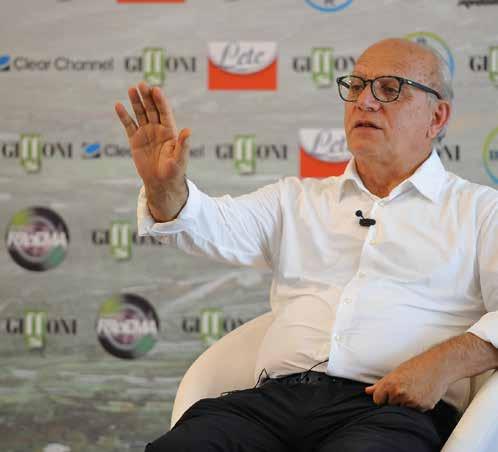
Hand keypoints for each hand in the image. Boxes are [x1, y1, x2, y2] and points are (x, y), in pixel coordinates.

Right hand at [115, 81, 189, 220]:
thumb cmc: (174, 171)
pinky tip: (118, 105)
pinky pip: (128, 125)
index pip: (165, 112)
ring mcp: (146, 133)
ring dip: (136, 102)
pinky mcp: (135, 140)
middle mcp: (158, 129)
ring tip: (131, 89)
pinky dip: (124, 116)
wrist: (161, 183)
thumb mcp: (180, 158)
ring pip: (140, 114)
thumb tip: (188, 131)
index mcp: (170, 131)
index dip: (160, 101)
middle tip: (142, 84)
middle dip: (147, 97)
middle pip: (152, 109)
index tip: (156, 90)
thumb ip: (183, 144)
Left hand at [364, 354, 449, 411]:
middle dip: (394, 399)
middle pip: (390, 405)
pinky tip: (421, 393)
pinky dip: (417, 404)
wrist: (437, 366)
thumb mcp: (395, 372)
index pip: (377, 400)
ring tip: (413, 389)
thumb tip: (367, 391)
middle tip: (405, 387)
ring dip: (406, 403)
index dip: (382, 397)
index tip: (388, 392)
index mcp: (390, 384)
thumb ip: (380, 384)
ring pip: (402, 408)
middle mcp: (399, 394)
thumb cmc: (415, 366)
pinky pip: (415, 411)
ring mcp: (411, 402)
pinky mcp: (423, 407)